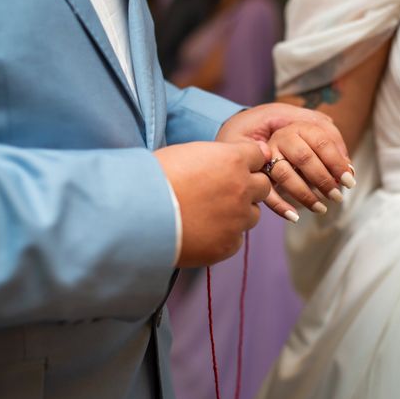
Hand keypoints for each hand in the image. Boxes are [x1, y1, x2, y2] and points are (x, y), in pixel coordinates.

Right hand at [154, 141, 270, 266]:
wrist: (136, 216)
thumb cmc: (154, 178)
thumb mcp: (187, 153)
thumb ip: (217, 156)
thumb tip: (233, 158)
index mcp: (233, 160)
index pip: (258, 155)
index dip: (246, 161)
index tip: (236, 167)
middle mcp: (242, 189)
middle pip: (263, 186)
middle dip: (248, 187)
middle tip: (223, 191)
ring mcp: (238, 219)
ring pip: (253, 214)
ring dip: (239, 212)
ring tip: (209, 213)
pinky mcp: (228, 245)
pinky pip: (236, 238)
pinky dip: (224, 235)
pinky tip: (202, 232)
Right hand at [263, 121, 355, 220]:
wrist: (282, 142)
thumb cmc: (309, 143)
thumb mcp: (325, 139)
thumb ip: (338, 152)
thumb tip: (348, 172)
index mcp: (302, 128)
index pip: (322, 143)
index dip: (337, 163)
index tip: (349, 182)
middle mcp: (283, 137)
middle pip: (303, 158)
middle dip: (323, 179)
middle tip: (337, 197)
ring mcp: (268, 155)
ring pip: (285, 175)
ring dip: (304, 195)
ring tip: (321, 208)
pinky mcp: (260, 172)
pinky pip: (267, 190)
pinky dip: (280, 206)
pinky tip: (294, 217)